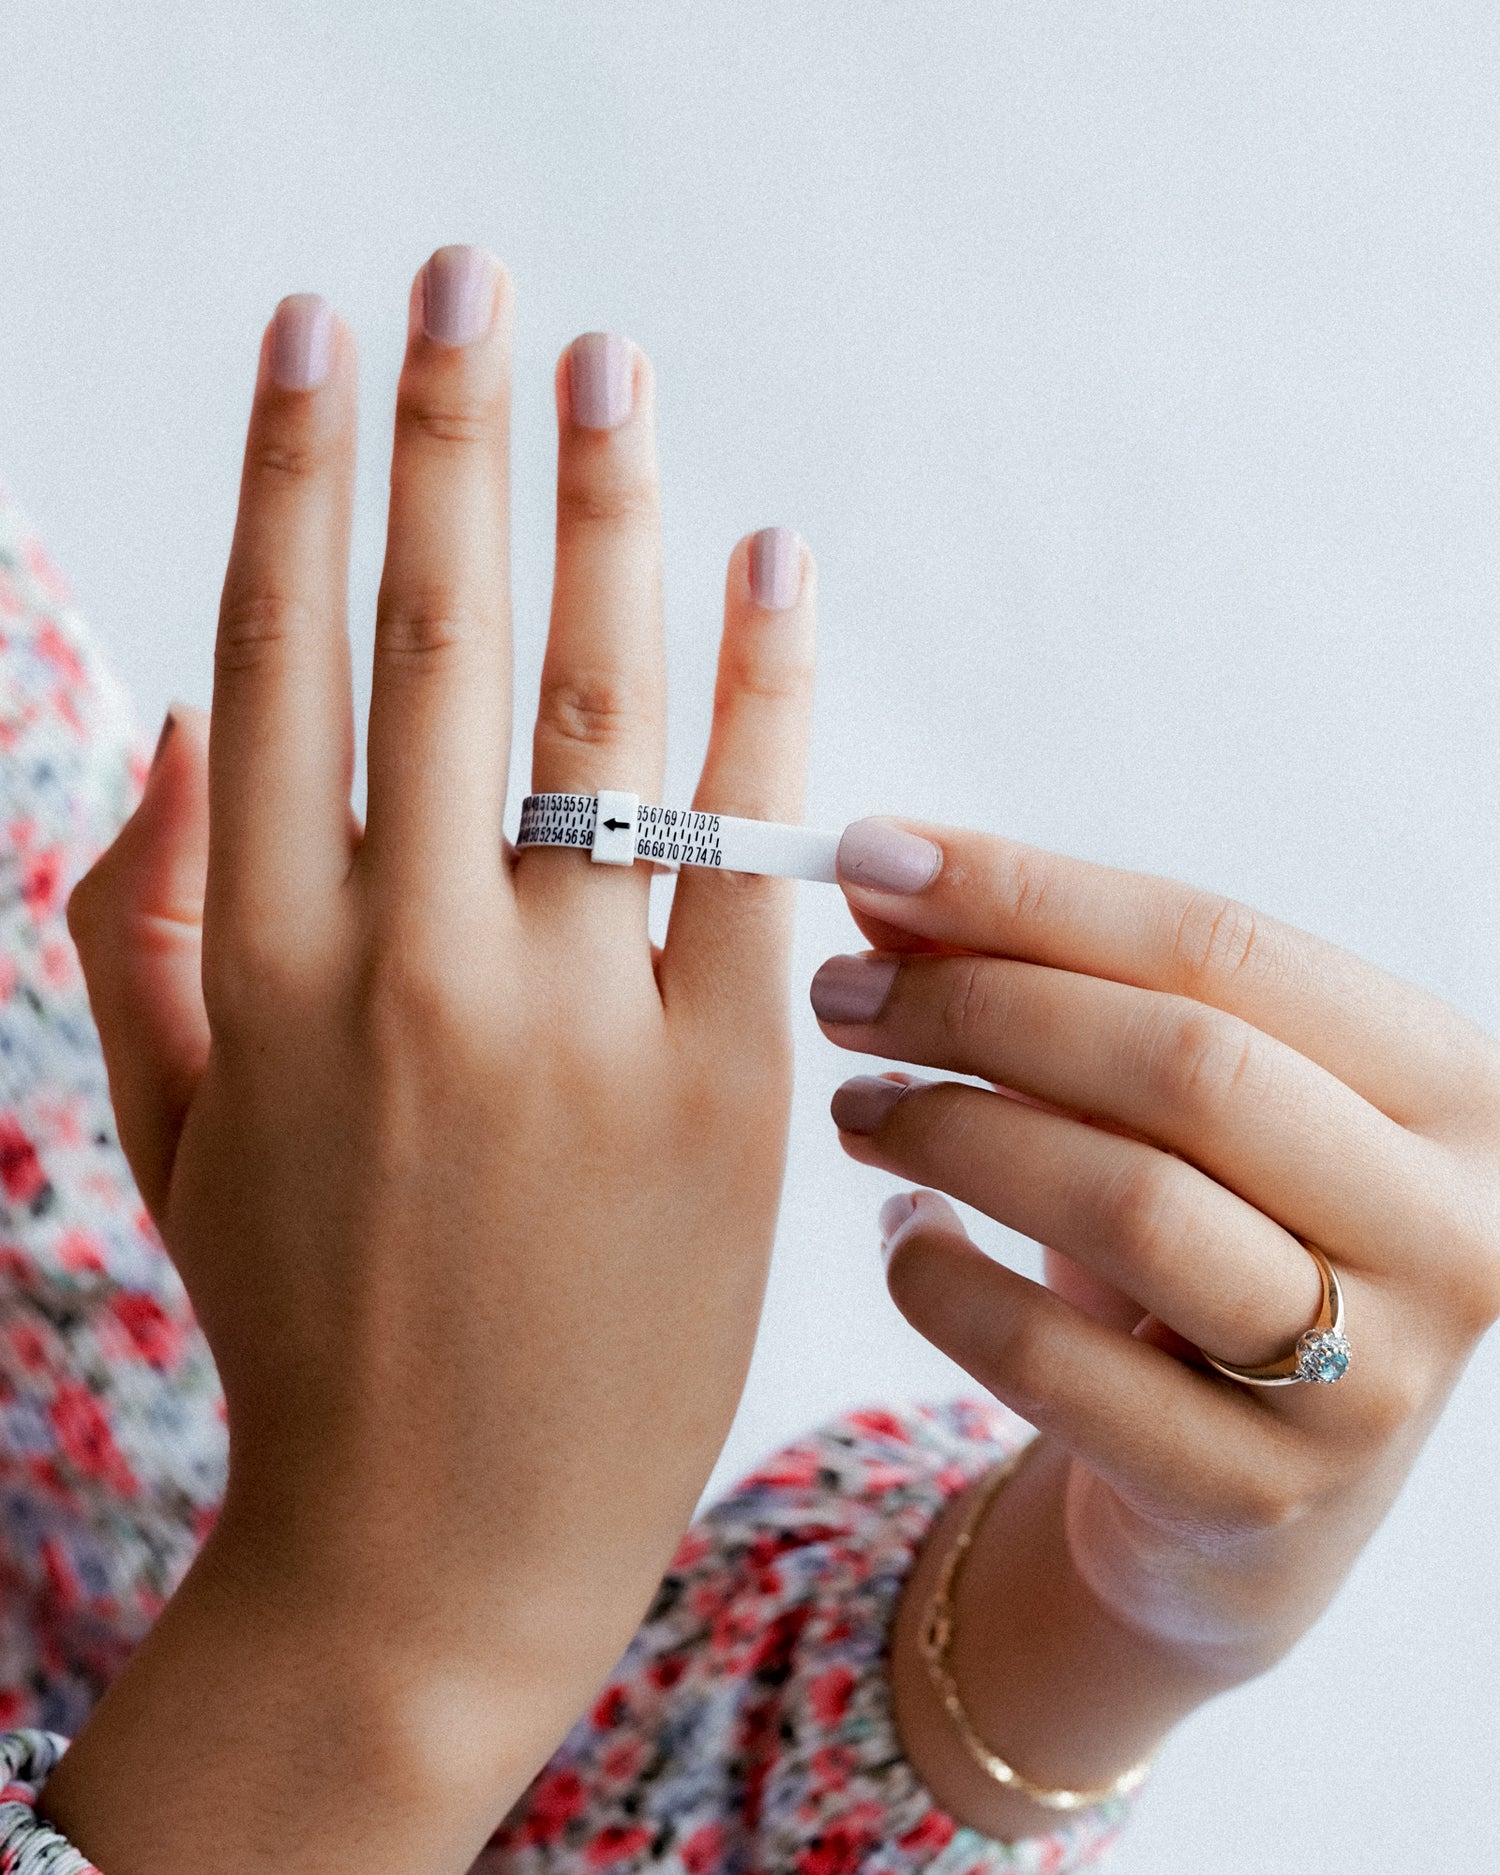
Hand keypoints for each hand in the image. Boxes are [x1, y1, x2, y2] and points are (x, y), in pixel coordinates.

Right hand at [55, 252, 815, 1873]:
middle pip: (432, 639)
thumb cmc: (299, 1327)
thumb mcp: (173, 1128)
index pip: (280, 654)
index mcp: (263, 968)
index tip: (325, 332)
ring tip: (612, 367)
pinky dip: (766, 694)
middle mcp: (413, 971)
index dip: (300, 474)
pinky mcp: (722, 1093)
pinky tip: (772, 558)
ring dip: (603, 513)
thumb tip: (186, 725)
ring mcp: (575, 1029)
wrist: (430, 1553)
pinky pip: (747, 853)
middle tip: (477, 276)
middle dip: (450, 432)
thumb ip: (147, 923)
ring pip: (591, 714)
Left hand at [812, 817, 1499, 1834]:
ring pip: (1130, 1205)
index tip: (870, 851)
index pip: (1221, 946)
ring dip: (951, 1130)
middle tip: (840, 993)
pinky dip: (939, 1282)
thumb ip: (1042, 975)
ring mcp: (1367, 1381)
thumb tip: (884, 870)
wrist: (1236, 1494)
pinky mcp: (1254, 1497)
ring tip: (853, 1107)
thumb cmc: (1205, 1240)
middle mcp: (1450, 1228)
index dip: (1029, 892)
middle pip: (1185, 1067)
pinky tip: (898, 1234)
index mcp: (1447, 1085)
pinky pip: (1051, 1366)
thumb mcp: (1150, 1102)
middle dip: (980, 1007)